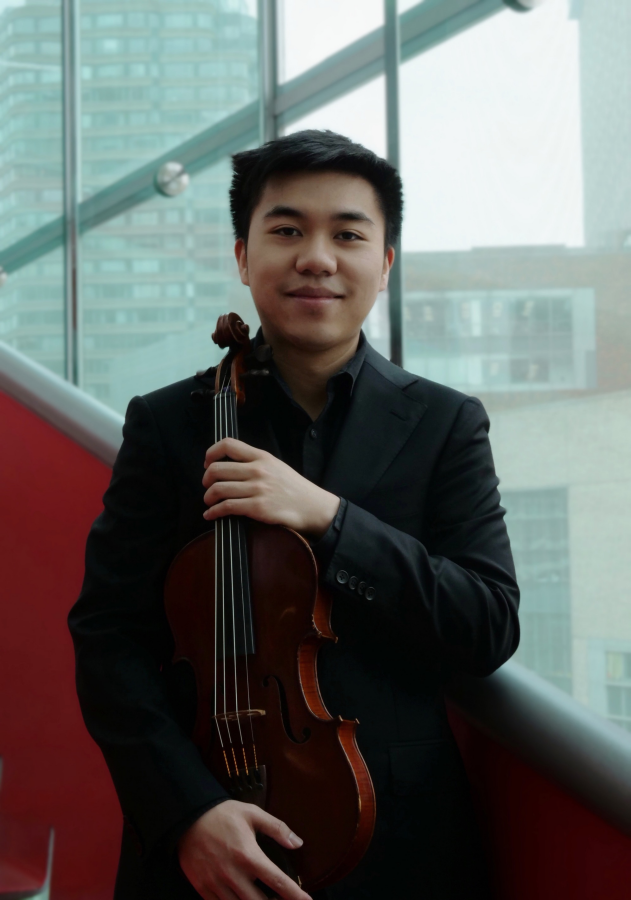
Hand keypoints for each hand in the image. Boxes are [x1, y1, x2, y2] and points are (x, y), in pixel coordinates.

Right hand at [177, 800, 311, 899]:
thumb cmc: (222, 814)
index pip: (278, 881)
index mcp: (248, 855)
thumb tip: (297, 843)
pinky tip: (241, 899)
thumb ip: (277, 828)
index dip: (295, 895)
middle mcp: (233, 874)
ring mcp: (217, 884)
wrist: (187, 817)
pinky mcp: (203, 889)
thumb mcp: (252, 813)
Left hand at [202, 438, 339, 537]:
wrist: (312, 507)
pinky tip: (211, 515)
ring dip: (208, 497)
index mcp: (261, 457)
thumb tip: (229, 465)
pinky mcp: (257, 507)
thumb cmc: (293, 488)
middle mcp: (257, 470)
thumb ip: (255, 462)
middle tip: (207, 486)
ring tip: (209, 502)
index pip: (228, 445)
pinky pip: (226, 507)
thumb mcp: (276, 465)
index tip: (207, 463)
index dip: (211, 453)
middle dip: (206, 479)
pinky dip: (213, 512)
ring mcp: (257, 489)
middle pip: (217, 469)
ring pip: (218, 489)